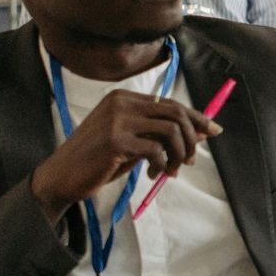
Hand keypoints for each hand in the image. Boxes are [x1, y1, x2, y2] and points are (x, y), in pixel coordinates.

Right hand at [29, 90, 221, 223]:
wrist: (61, 177)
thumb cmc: (97, 160)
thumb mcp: (134, 143)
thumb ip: (162, 134)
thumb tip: (203, 131)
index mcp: (124, 98)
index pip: (171, 103)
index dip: (197, 117)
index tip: (213, 131)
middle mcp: (121, 102)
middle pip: (176, 113)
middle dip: (191, 138)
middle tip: (189, 161)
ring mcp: (117, 119)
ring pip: (171, 131)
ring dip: (178, 155)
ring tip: (170, 171)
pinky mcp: (116, 140)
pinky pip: (156, 150)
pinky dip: (162, 165)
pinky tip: (153, 174)